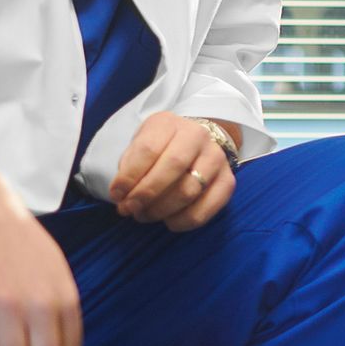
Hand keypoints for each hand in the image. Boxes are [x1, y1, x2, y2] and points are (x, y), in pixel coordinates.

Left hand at [110, 111, 234, 230]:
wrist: (196, 144)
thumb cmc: (160, 148)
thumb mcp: (141, 144)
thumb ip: (130, 166)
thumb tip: (122, 197)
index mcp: (170, 123)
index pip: (148, 149)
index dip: (129, 176)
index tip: (116, 195)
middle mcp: (198, 136)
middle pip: (172, 167)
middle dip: (146, 194)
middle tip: (129, 209)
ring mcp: (217, 158)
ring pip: (189, 190)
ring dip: (161, 210)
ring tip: (145, 215)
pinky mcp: (228, 182)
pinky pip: (205, 209)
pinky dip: (182, 221)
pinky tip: (169, 221)